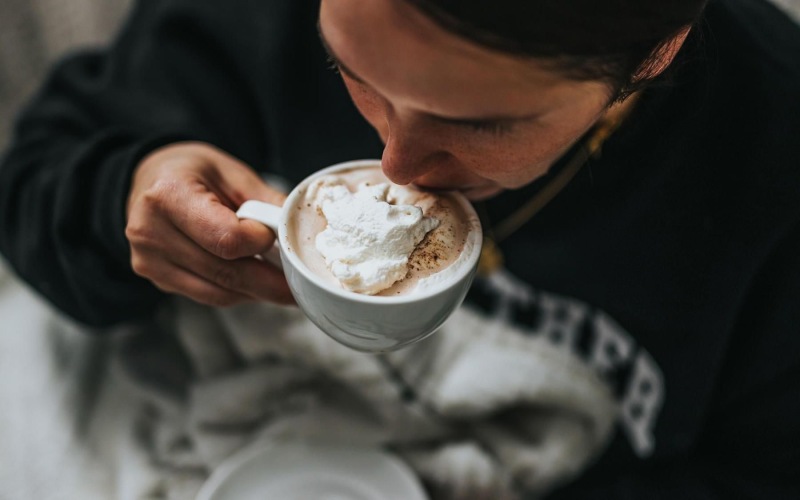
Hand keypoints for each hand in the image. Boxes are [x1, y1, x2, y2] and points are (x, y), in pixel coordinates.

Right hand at [125, 141, 293, 305]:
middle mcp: (151, 231)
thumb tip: (296, 229)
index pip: (226, 238)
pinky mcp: (156, 278)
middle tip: (300, 282)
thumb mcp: (231, 172)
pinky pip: (208, 296)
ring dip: (256, 292)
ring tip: (280, 282)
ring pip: (219, 292)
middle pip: (225, 272)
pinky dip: (237, 292)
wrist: (149, 180)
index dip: (259, 242)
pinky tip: (253, 282)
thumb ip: (264, 201)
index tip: (274, 235)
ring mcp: (149, 260)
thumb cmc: (190, 172)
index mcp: (169, 195)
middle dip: (269, 282)